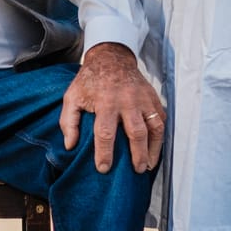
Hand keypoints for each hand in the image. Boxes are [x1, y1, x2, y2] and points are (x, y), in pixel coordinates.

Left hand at [61, 43, 164, 174]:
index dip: (104, 153)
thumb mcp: (72, 97)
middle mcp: (127, 101)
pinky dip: (160, 136)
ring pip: (154, 127)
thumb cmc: (89, 81)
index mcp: (105, 102)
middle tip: (137, 171)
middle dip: (137, 155)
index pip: (105, 133)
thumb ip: (68, 122)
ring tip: (148, 165)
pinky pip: (161, 120)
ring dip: (153, 149)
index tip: (104, 168)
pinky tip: (155, 149)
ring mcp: (143, 100)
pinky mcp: (153, 99)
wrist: (111, 59)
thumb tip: (70, 145)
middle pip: (136, 133)